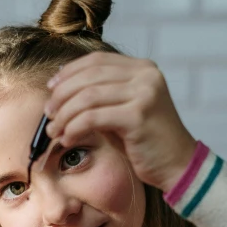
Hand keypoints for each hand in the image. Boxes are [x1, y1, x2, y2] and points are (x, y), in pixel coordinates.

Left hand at [44, 52, 196, 191]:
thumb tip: (60, 91)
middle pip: (89, 77)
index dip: (69, 73)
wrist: (178, 165)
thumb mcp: (124, 110)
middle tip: (48, 114)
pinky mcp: (138, 115)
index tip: (51, 89)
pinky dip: (74, 128)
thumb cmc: (147, 142)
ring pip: (87, 97)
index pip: (97, 61)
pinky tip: (67, 139)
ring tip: (54, 131)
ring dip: (64, 115)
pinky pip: (93, 117)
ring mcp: (144, 93)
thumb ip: (101, 97)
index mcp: (143, 68)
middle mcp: (146, 75)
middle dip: (62, 96)